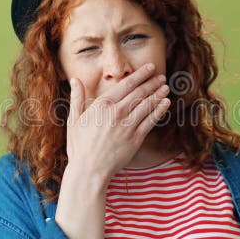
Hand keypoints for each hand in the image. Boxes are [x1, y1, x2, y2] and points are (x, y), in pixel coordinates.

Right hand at [65, 63, 170, 182]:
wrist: (89, 170)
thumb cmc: (79, 146)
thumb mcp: (73, 120)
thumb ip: (77, 98)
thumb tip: (75, 80)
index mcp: (102, 105)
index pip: (126, 85)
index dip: (140, 75)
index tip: (150, 68)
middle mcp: (116, 112)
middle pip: (139, 93)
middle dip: (152, 82)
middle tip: (161, 76)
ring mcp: (127, 126)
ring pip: (147, 105)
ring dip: (158, 94)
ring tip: (166, 88)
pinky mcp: (136, 139)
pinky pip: (150, 121)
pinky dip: (159, 111)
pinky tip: (165, 104)